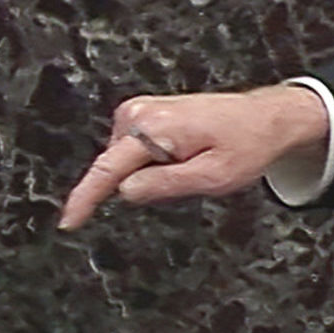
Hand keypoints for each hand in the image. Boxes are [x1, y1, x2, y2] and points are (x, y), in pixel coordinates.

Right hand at [57, 84, 329, 229]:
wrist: (265, 117)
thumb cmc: (247, 144)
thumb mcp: (213, 177)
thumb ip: (165, 185)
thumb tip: (123, 192)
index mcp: (153, 128)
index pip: (107, 170)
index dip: (85, 199)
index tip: (68, 222)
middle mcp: (139, 113)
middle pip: (118, 168)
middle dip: (146, 183)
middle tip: (191, 174)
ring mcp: (139, 110)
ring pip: (127, 162)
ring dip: (154, 171)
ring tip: (193, 160)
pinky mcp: (144, 113)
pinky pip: (135, 152)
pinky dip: (155, 161)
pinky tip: (185, 154)